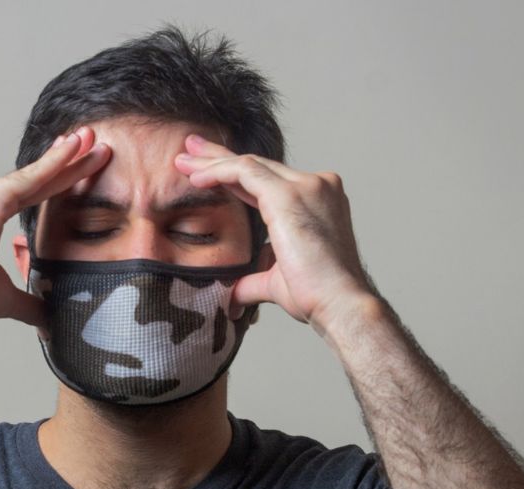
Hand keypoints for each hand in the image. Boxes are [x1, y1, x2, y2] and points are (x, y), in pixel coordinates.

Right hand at [0, 127, 110, 328]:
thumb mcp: (5, 297)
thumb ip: (28, 302)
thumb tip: (47, 319)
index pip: (27, 193)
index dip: (54, 179)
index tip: (76, 163)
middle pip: (34, 179)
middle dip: (67, 161)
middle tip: (94, 140)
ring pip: (36, 175)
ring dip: (68, 157)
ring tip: (95, 140)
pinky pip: (31, 178)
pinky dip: (55, 163)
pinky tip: (75, 149)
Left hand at [173, 134, 377, 334]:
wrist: (340, 304)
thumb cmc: (317, 297)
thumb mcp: (276, 281)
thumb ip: (252, 281)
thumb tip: (231, 296)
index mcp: (316, 201)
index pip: (268, 180)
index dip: (234, 174)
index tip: (206, 172)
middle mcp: (315, 186)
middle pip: (258, 165)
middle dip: (219, 157)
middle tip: (189, 148)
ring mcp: (306, 186)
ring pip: (249, 164)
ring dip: (212, 162)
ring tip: (183, 160)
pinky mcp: (289, 194)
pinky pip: (245, 171)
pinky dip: (219, 172)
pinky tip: (197, 178)